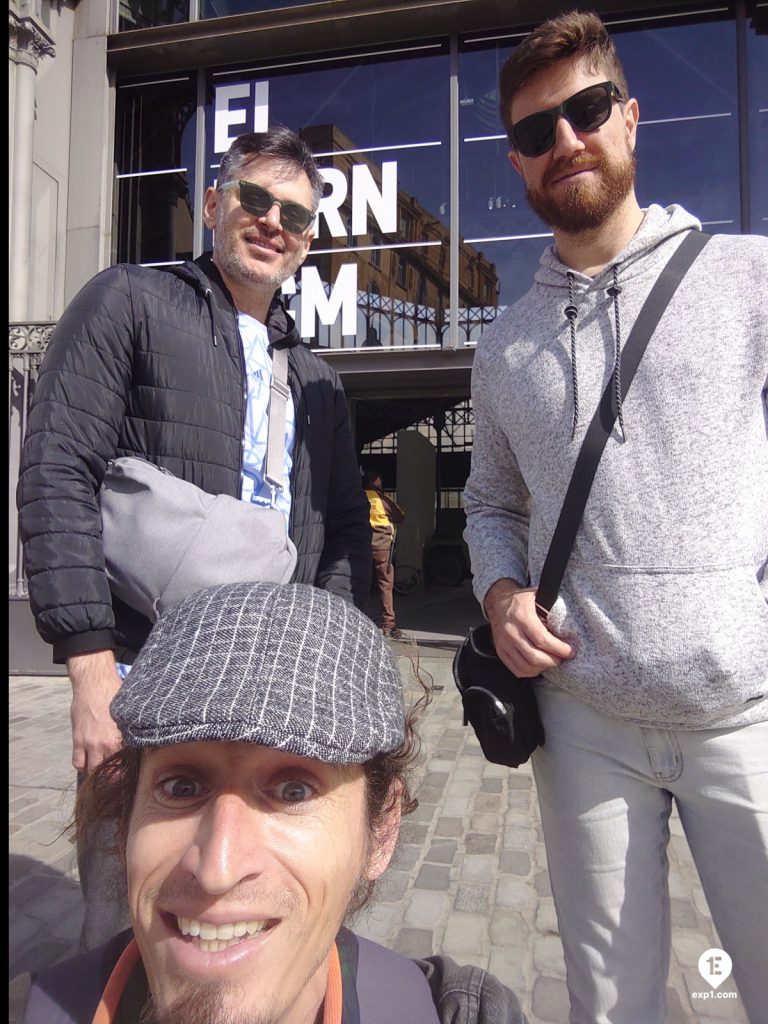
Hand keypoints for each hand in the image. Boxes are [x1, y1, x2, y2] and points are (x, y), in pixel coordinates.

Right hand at [67, 650, 122, 772]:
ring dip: (97, 772)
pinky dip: (82, 765)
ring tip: (102, 771)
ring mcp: (90, 743)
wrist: (94, 682)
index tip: (132, 775)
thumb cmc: (115, 692)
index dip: (129, 772)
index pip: (128, 764)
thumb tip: (144, 740)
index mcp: (123, 736)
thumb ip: (133, 729)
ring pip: (93, 770)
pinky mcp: (78, 740)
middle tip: (117, 777)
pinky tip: (88, 761)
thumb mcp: (129, 712)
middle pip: (110, 772)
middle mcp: (107, 743)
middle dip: (114, 777)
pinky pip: (77, 762)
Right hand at [484, 579, 573, 677]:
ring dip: (542, 668)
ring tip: (550, 661)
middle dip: (553, 661)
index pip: (542, 639)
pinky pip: (516, 669)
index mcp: (522, 616)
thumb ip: (551, 609)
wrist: (498, 602)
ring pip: (525, 666)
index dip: (559, 649)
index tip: (570, 652)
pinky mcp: (500, 651)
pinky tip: (538, 666)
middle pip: (534, 657)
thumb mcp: (537, 597)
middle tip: (561, 658)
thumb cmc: (522, 600)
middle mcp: (511, 631)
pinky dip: (530, 672)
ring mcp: (503, 643)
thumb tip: (569, 624)